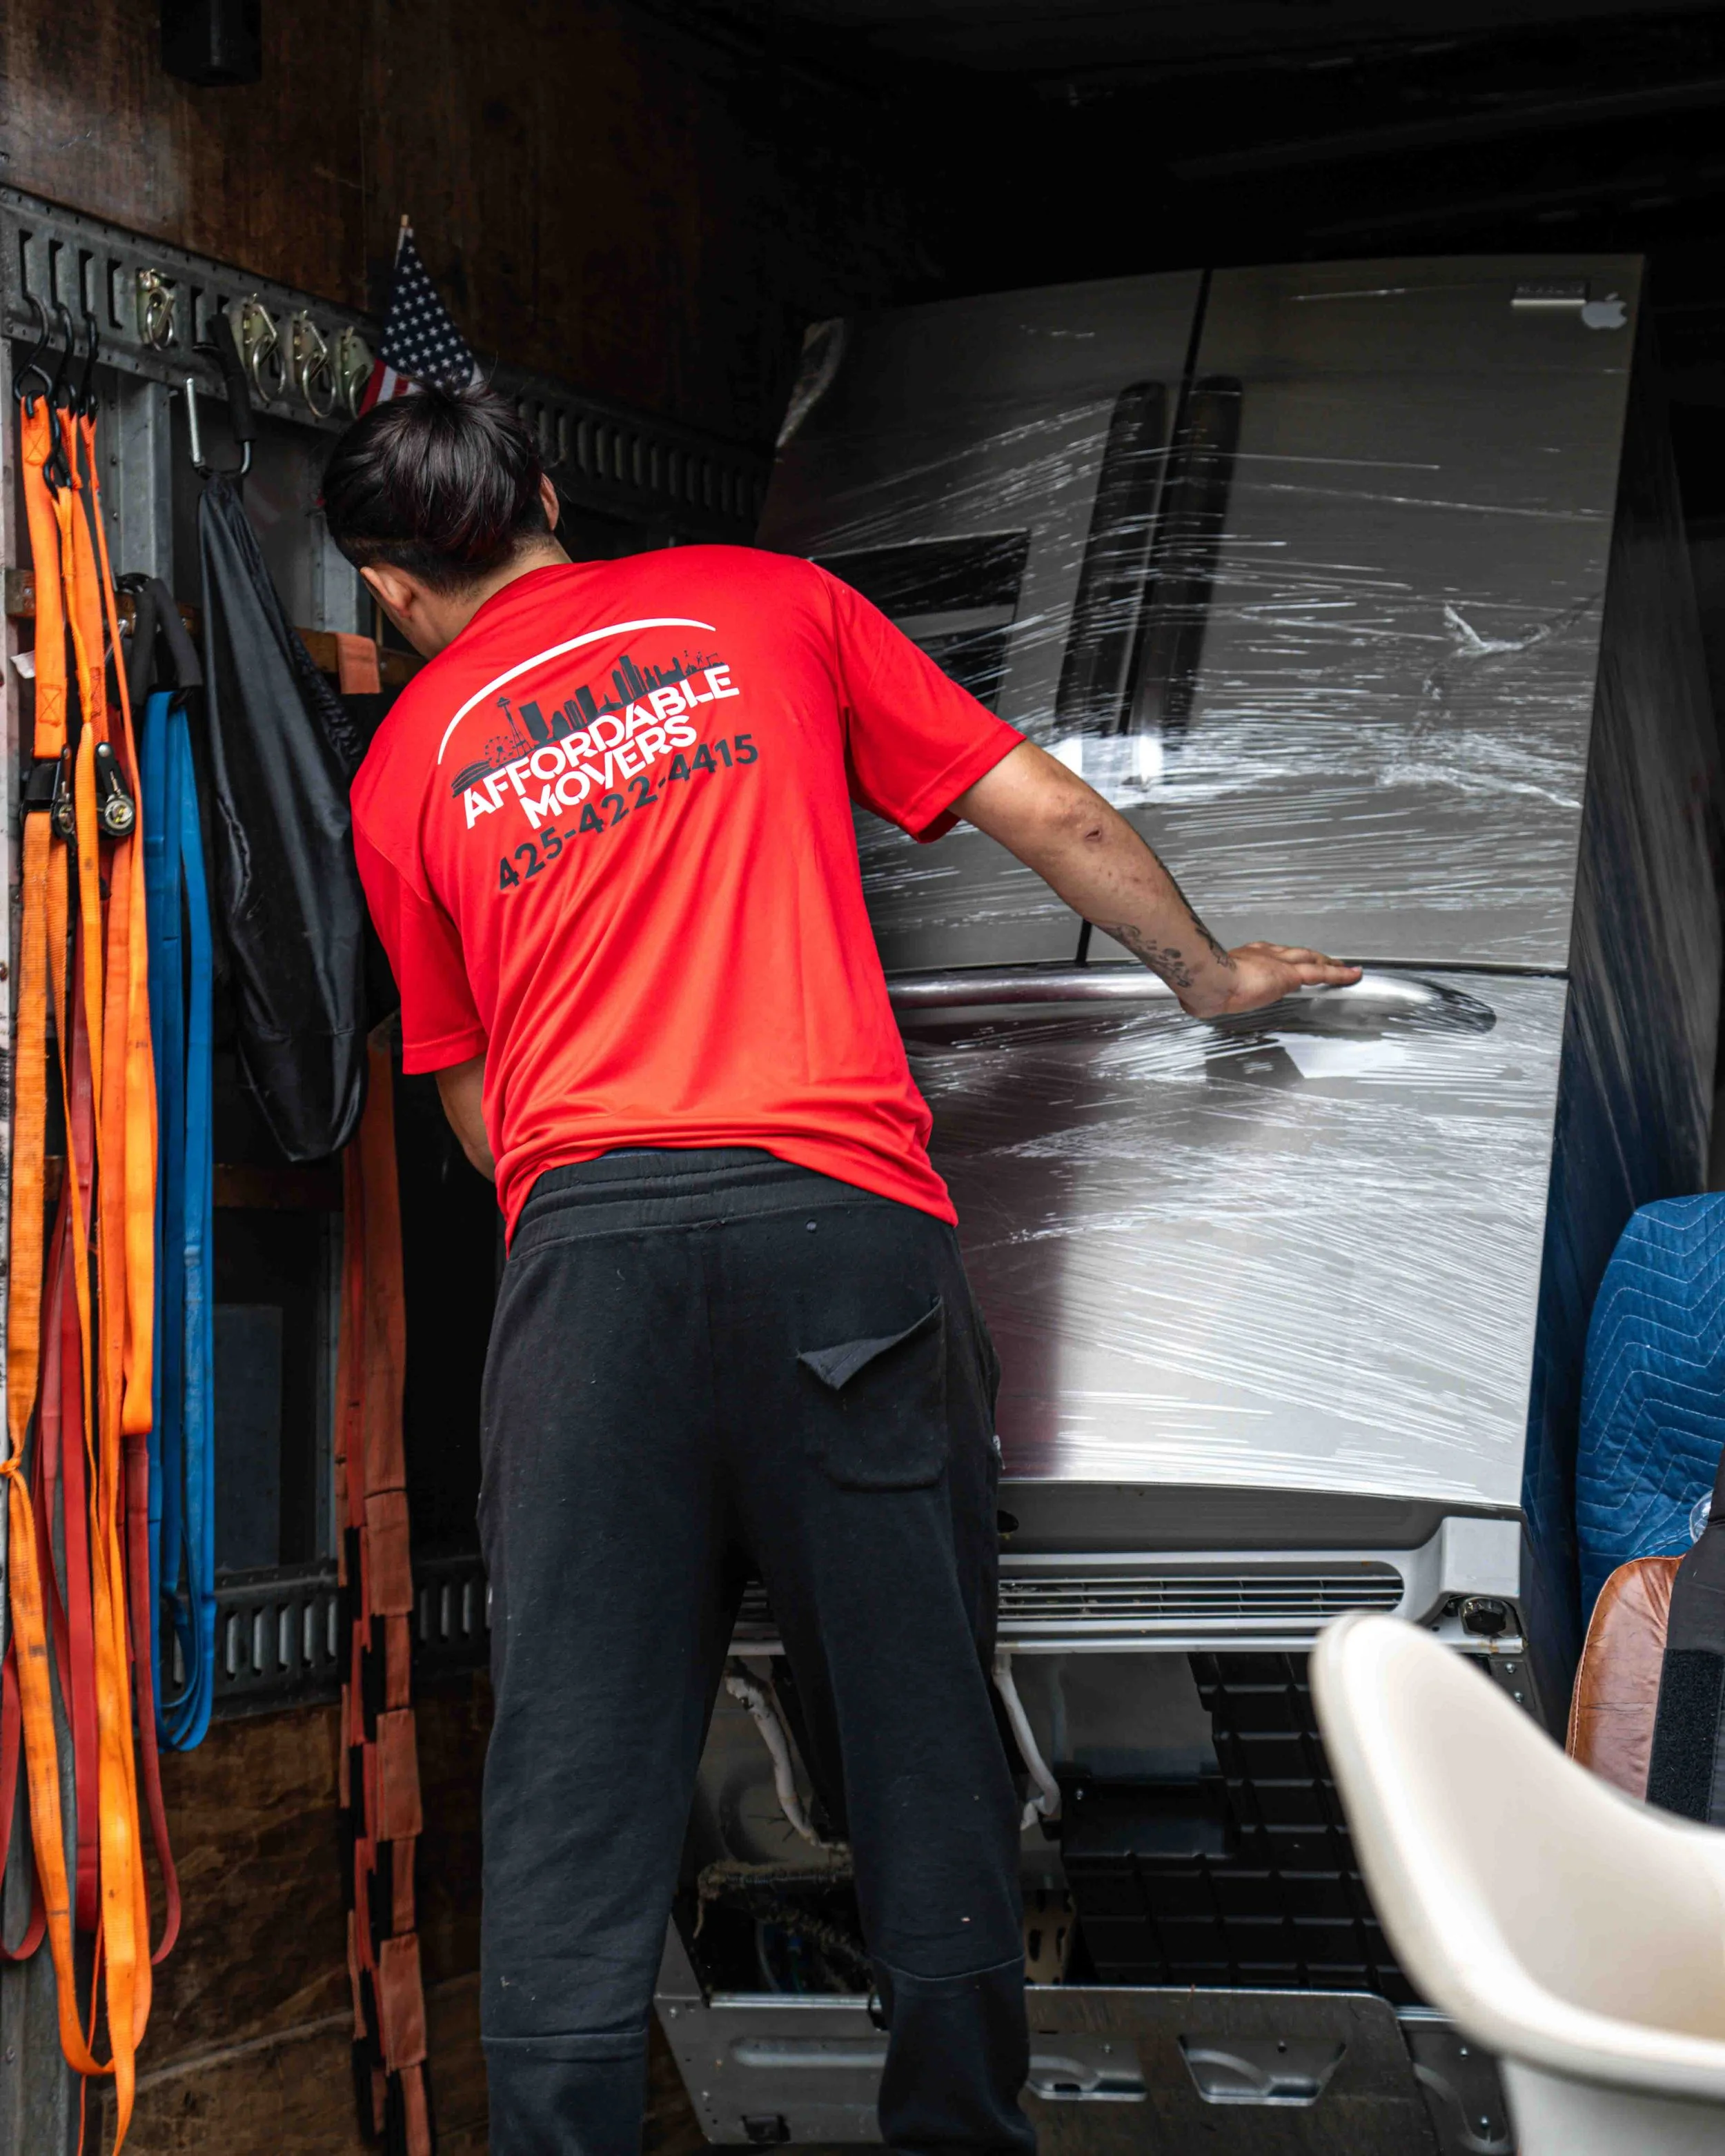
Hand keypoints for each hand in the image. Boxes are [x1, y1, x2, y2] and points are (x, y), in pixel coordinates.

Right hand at [1179, 942, 1361, 1019]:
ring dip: (1327, 962)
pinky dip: (1339, 973)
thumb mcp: (1202, 991)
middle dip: (1309, 956)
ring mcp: (1279, 962)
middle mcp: (1264, 954)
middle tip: (1322, 959)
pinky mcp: (1292, 974)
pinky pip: (1322, 972)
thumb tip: (1193, 1004)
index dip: (1280, 958)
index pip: (1269, 955)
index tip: (1282, 963)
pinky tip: (1353, 975)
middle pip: (1294, 953)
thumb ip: (1203, 997)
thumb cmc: (1203, 984)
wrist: (1209, 979)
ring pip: (1311, 959)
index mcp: (1244, 957)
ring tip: (1342, 967)